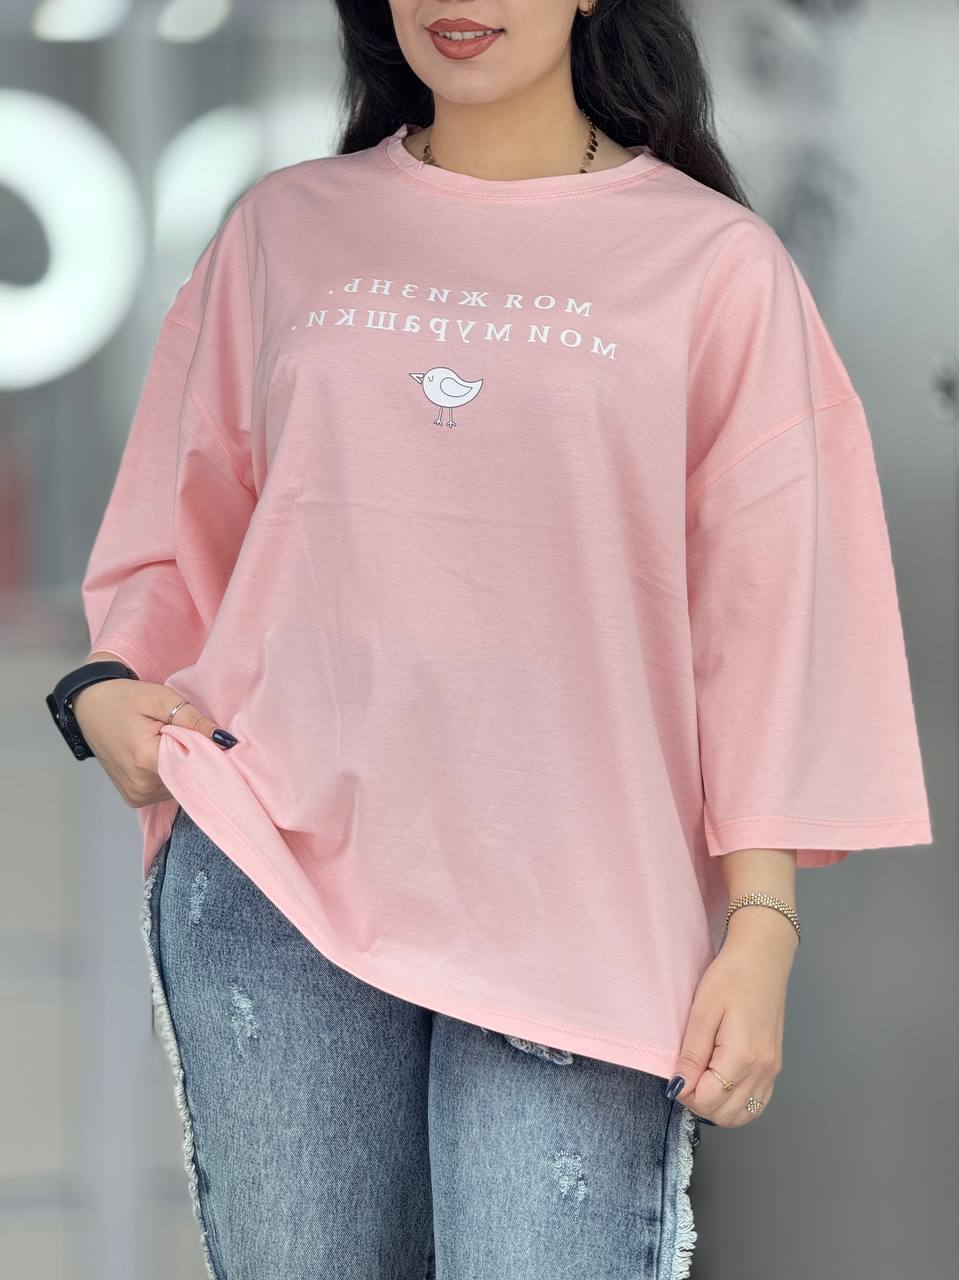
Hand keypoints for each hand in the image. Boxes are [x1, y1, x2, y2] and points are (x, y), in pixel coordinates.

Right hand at [73, 674, 237, 807]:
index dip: (206, 753)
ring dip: (181, 768)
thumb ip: (194, 721)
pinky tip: (162, 756)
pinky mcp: (133, 798)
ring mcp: (135, 795)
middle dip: (193, 759)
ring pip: (178, 787)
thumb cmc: (124, 699)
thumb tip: (226, 741)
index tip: (210, 740)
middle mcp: (140, 786)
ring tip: (169, 744)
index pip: (194, 768)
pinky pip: (164, 791)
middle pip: (186, 779)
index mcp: (146, 761)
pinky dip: (169, 775)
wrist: (89, 706)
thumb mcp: (162, 699)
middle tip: (185, 736)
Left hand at [671, 910, 797, 1127]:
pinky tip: (721, 1083)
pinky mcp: (775, 1066)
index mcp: (743, 1056)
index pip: (709, 1100)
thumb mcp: (703, 1011)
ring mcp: (773, 1070)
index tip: (676, 1073)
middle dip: (700, 1103)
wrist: (763, 958)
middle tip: (687, 1076)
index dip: (686, 1093)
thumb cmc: (730, 977)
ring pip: (743, 1115)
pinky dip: (737, 1103)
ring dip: (718, 1107)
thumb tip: (679, 1087)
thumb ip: (692, 1054)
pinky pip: (757, 1102)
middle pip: (726, 1114)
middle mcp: (763, 1070)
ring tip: (702, 1079)